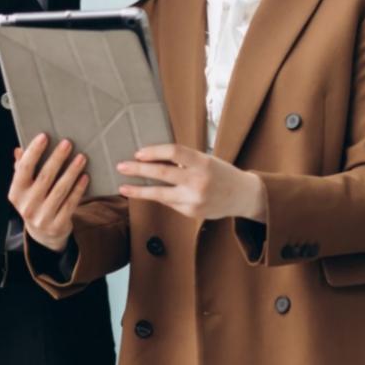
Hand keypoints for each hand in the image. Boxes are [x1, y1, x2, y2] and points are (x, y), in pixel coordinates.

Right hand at [8, 134, 88, 251]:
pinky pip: (70, 203)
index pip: (23, 168)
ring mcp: (42, 217)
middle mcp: (27, 205)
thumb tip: (18, 149)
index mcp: (16, 193)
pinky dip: (78, 189)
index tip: (44, 136)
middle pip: (44, 177)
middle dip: (57, 158)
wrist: (43, 234)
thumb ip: (21, 169)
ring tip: (81, 157)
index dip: (34, 152)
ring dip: (72, 171)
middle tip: (68, 143)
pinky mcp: (57, 224)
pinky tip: (85, 176)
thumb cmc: (34, 201)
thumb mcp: (24, 188)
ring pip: (60, 189)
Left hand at [116, 144, 267, 221]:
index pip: (174, 152)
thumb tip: (152, 159)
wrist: (242, 196)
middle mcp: (199, 181)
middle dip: (138, 169)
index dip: (154, 151)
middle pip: (162, 173)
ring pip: (160, 194)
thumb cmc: (221, 173)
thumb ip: (184, 161)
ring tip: (123, 187)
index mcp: (203, 162)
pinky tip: (151, 193)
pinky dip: (160, 196)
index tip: (138, 152)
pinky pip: (169, 202)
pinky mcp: (191, 212)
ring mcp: (194, 199)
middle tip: (121, 166)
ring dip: (138, 191)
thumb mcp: (207, 160)